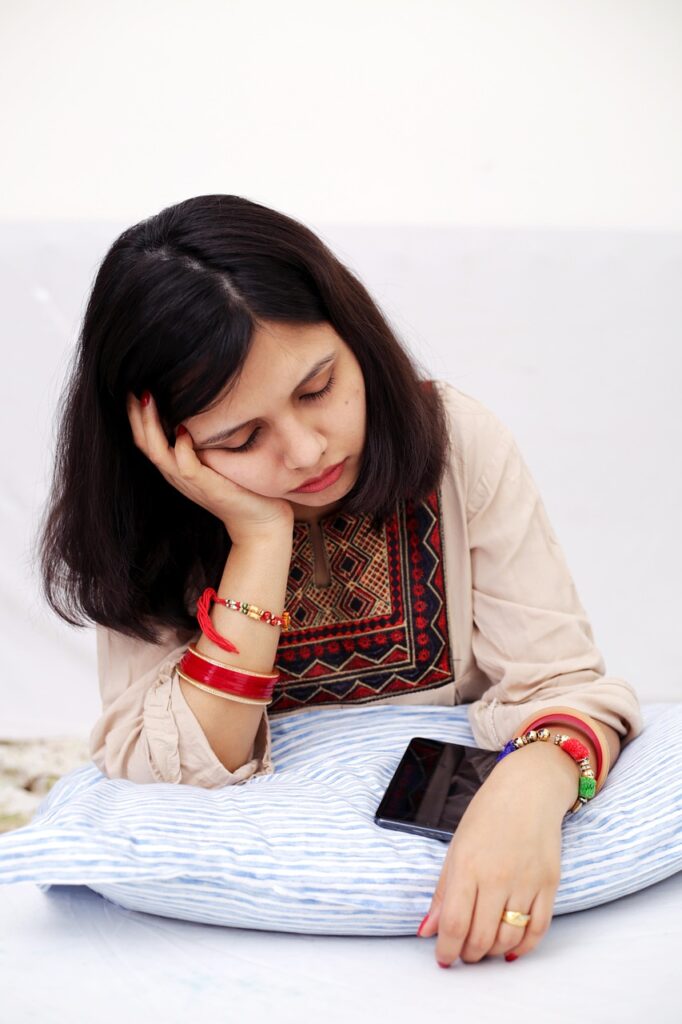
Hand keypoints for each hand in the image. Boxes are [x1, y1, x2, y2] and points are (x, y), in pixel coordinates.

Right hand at [127, 391, 293, 543]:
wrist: (259, 522)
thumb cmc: (241, 486)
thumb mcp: (217, 458)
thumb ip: (205, 439)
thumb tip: (203, 407)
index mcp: (175, 467)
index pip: (145, 439)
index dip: (137, 415)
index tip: (135, 388)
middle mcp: (176, 474)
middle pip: (144, 443)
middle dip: (136, 415)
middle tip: (134, 387)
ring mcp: (189, 482)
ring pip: (158, 453)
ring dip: (150, 425)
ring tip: (148, 398)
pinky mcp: (207, 487)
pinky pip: (186, 467)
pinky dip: (182, 449)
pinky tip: (183, 430)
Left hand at [417, 747, 564, 965]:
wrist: (529, 790)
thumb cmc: (487, 815)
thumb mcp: (456, 847)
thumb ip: (442, 892)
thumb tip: (427, 930)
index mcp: (468, 865)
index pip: (455, 924)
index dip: (447, 949)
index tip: (444, 958)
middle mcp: (498, 877)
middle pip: (481, 937)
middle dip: (469, 954)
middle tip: (463, 952)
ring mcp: (527, 882)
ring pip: (509, 938)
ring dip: (493, 952)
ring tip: (484, 947)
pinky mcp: (549, 884)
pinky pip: (538, 930)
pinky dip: (524, 947)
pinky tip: (511, 948)